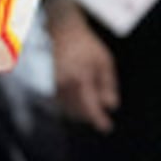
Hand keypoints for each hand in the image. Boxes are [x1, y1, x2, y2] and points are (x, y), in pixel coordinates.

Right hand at [48, 0, 120, 128]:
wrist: (63, 32)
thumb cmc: (87, 45)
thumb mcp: (105, 62)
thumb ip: (108, 85)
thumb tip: (111, 106)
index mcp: (80, 78)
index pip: (89, 106)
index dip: (98, 119)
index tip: (107, 128)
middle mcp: (64, 84)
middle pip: (78, 111)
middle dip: (90, 116)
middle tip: (102, 118)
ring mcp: (54, 85)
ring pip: (68, 109)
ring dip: (81, 113)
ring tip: (93, 107)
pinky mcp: (49, 85)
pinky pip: (61, 103)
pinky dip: (72, 106)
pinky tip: (80, 101)